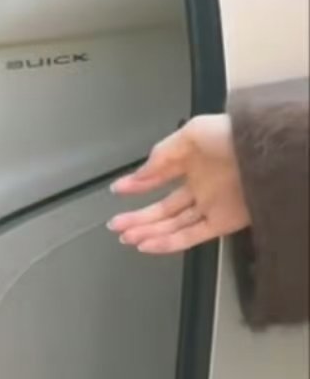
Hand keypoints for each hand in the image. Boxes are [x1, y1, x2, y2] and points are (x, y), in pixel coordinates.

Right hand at [109, 114, 251, 253]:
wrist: (264, 151)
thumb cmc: (232, 135)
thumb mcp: (190, 134)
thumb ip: (162, 155)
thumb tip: (140, 174)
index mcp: (193, 162)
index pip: (160, 177)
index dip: (138, 184)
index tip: (119, 190)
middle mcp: (201, 187)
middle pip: (165, 208)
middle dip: (138, 217)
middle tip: (116, 225)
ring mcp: (211, 206)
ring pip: (175, 225)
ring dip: (149, 232)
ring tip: (127, 238)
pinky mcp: (223, 223)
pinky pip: (192, 236)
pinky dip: (169, 242)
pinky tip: (149, 244)